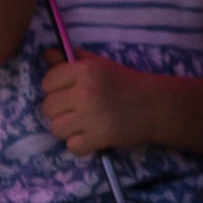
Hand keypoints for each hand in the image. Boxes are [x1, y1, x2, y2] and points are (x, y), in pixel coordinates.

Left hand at [37, 52, 172, 159]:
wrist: (156, 106)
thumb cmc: (126, 83)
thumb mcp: (100, 65)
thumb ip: (72, 59)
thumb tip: (46, 55)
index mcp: (85, 70)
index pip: (48, 82)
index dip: (55, 88)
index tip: (69, 91)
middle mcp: (86, 92)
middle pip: (48, 107)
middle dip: (60, 110)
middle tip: (77, 110)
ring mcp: (91, 117)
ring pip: (56, 128)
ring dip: (68, 129)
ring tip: (84, 124)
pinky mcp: (99, 138)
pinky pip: (72, 146)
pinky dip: (80, 145)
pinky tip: (92, 137)